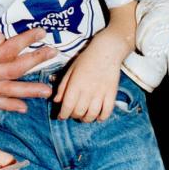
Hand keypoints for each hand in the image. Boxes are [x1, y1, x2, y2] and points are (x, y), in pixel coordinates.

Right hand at [0, 9, 56, 111]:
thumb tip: (1, 38)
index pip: (6, 51)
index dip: (26, 42)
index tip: (41, 33)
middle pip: (10, 72)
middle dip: (34, 63)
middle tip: (53, 55)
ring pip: (4, 90)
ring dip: (27, 91)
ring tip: (46, 90)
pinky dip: (7, 105)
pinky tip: (23, 108)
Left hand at [53, 4, 134, 121]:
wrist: (107, 50)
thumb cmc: (86, 59)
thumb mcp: (70, 69)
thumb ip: (62, 86)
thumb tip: (56, 100)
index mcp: (76, 84)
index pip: (67, 106)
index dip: (63, 114)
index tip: (61, 116)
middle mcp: (88, 91)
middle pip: (79, 112)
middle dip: (73, 116)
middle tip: (72, 113)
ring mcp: (101, 93)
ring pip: (92, 115)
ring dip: (86, 119)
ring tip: (84, 116)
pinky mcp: (112, 94)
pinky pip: (107, 112)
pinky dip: (102, 118)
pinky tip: (98, 116)